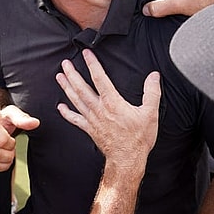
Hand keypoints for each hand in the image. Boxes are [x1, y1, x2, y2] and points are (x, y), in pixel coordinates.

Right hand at [0, 105, 39, 177]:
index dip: (11, 144)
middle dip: (8, 156)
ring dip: (2, 166)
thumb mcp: (11, 115)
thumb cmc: (0, 120)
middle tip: (9, 151)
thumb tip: (34, 123)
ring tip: (3, 157)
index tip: (11, 140)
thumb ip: (23, 118)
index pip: (2, 141)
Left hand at [56, 49, 160, 168]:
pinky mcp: (89, 129)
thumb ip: (152, 92)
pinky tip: (60, 107)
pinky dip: (66, 113)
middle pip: (81, 88)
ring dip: (66, 87)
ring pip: (76, 100)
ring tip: (59, 76)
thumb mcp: (150, 113)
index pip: (100, 78)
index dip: (93, 64)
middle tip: (65, 63)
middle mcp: (99, 109)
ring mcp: (92, 119)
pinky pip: (75, 119)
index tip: (86, 53)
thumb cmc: (138, 138)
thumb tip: (153, 76)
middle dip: (72, 74)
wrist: (127, 159)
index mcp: (112, 103)